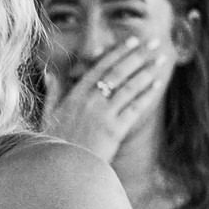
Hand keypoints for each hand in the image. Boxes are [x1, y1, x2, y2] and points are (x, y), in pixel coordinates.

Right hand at [41, 36, 165, 161]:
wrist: (60, 167)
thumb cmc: (52, 142)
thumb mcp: (48, 114)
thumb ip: (53, 92)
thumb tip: (50, 72)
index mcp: (74, 95)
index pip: (100, 68)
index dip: (118, 53)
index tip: (132, 41)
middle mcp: (90, 101)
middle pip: (118, 73)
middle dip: (137, 56)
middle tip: (153, 43)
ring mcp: (103, 115)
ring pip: (129, 88)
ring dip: (147, 72)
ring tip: (160, 60)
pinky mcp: (115, 130)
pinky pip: (135, 108)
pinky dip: (146, 95)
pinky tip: (157, 85)